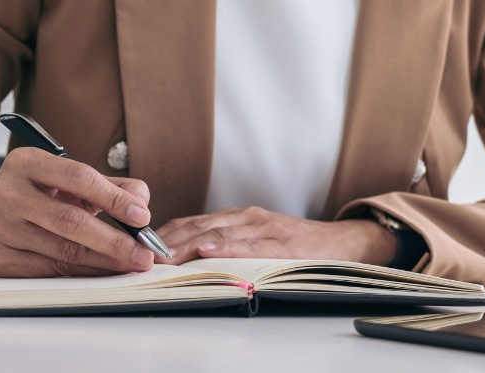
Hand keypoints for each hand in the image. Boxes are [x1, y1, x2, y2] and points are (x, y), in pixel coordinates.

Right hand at [0, 147, 154, 276]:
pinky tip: (103, 272)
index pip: (79, 178)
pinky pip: (48, 270)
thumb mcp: (64, 177)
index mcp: (28, 164)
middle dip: (114, 240)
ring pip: (61, 251)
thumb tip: (142, 202)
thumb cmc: (34, 191)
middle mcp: (9, 194)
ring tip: (131, 264)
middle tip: (144, 252)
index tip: (143, 217)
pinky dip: (82, 273)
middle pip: (70, 221)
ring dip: (103, 261)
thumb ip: (107, 185)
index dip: (114, 199)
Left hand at [154, 207, 396, 265]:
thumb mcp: (260, 239)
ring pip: (218, 232)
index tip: (138, 247)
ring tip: (163, 257)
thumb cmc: (301, 247)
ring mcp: (265, 227)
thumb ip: (230, 244)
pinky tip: (209, 251)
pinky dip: (227, 246)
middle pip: (197, 226)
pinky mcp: (283, 242)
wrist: (346, 242)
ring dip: (187, 245)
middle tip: (140, 255)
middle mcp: (248, 218)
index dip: (164, 234)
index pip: (192, 223)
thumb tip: (191, 262)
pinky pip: (250, 244)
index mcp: (239, 218)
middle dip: (166, 241)